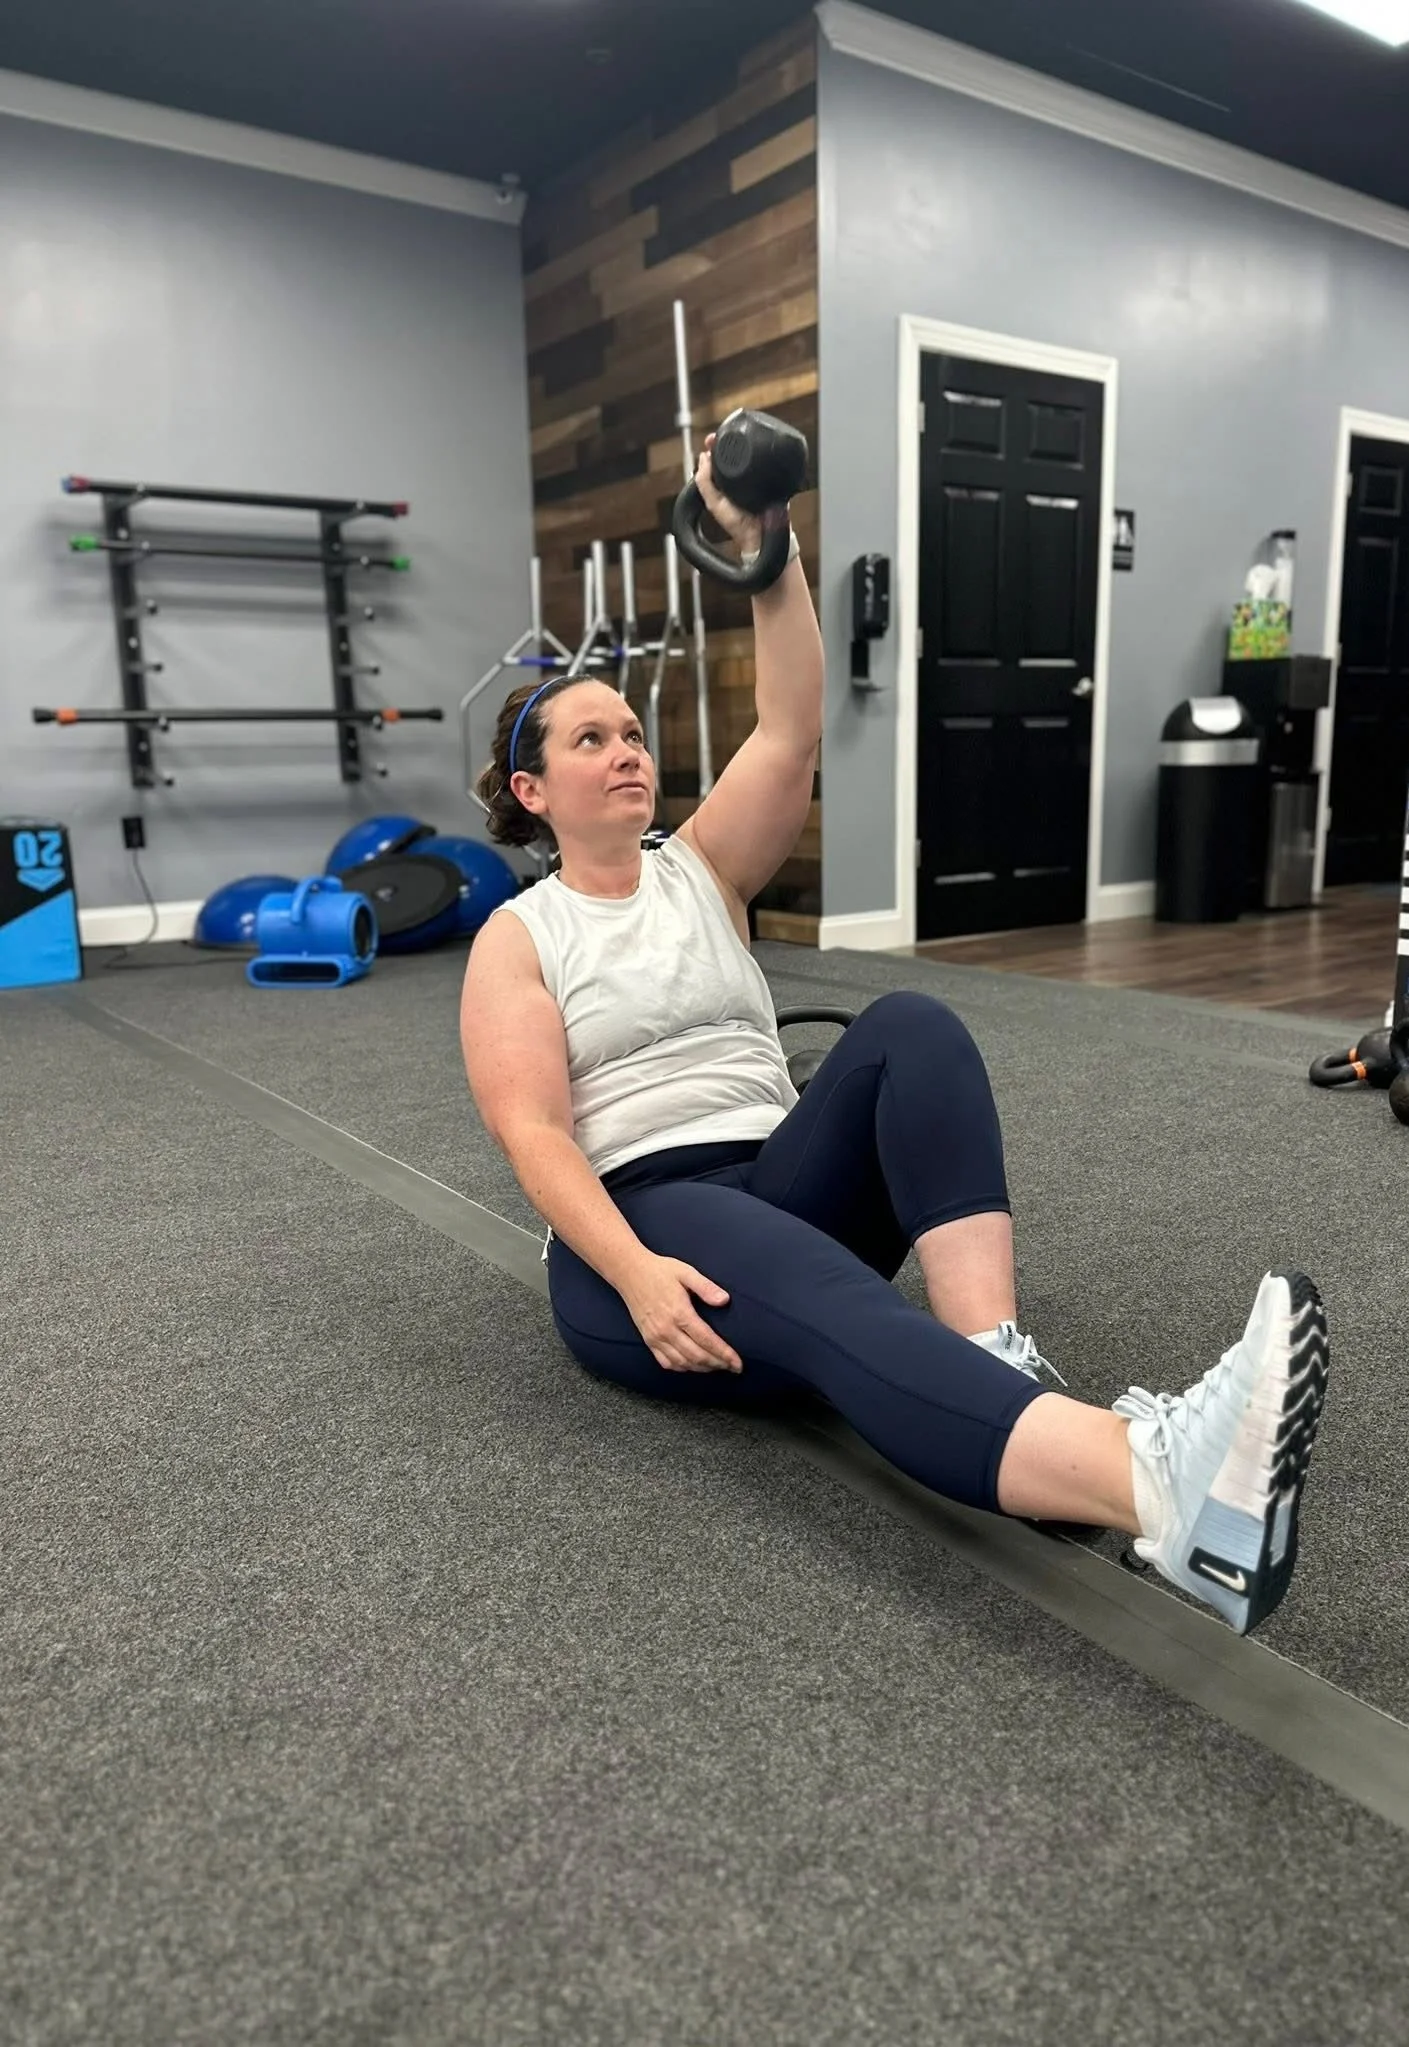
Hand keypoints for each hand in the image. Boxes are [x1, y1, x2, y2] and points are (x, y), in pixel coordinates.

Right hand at [620, 1251, 743, 1374]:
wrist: (629, 1272)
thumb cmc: (660, 1271)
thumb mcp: (686, 1272)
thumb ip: (706, 1287)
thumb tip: (724, 1300)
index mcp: (679, 1313)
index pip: (707, 1341)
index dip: (725, 1354)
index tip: (738, 1363)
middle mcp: (666, 1329)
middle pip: (697, 1356)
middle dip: (718, 1364)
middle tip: (733, 1368)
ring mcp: (655, 1337)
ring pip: (683, 1363)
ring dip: (702, 1368)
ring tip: (718, 1367)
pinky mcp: (648, 1340)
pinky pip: (666, 1362)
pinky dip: (682, 1368)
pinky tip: (693, 1365)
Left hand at [695, 433, 763, 561]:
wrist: (762, 534)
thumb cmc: (738, 524)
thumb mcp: (714, 503)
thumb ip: (705, 484)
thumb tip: (703, 458)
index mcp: (722, 484)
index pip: (715, 462)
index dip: (712, 449)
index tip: (712, 439)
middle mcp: (736, 479)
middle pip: (730, 456)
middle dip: (725, 443)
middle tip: (721, 434)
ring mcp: (752, 478)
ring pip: (745, 457)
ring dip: (741, 446)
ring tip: (735, 436)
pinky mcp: (767, 478)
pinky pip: (762, 463)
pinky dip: (758, 454)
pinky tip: (754, 446)